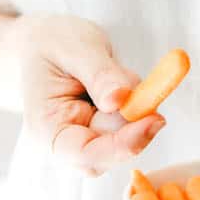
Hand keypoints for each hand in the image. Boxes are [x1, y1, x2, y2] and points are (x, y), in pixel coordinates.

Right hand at [17, 14, 164, 176]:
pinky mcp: (107, 133)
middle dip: (134, 118)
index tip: (154, 119)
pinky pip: (135, 123)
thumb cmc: (52, 44)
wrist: (45, 44)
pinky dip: (138, 102)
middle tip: (129, 78)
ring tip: (111, 73)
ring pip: (130, 136)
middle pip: (115, 150)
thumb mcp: (75, 48)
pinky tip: (118, 82)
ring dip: (136, 105)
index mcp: (47, 130)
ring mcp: (90, 141)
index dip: (124, 144)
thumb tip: (120, 100)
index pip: (87, 155)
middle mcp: (68, 145)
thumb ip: (99, 75)